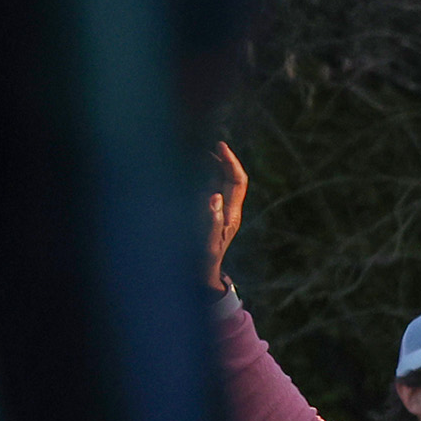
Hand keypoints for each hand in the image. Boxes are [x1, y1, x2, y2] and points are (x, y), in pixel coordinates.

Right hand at [203, 140, 246, 290]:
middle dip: (218, 158)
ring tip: (190, 149)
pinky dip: (197, 173)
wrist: (199, 276)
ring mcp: (216, 209)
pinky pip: (205, 186)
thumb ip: (210, 221)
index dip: (231, 161)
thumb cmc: (203, 262)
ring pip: (216, 178)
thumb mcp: (207, 244)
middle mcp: (227, 208)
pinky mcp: (205, 211)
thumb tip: (213, 195)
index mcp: (231, 214)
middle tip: (201, 143)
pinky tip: (183, 166)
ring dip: (207, 163)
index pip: (237, 180)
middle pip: (228, 175)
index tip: (220, 144)